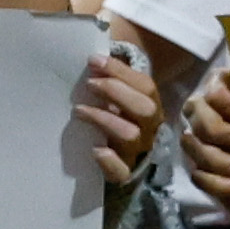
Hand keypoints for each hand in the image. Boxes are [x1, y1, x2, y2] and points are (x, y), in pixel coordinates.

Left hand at [69, 41, 164, 193]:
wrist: (115, 159)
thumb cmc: (112, 118)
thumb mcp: (117, 96)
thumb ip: (112, 77)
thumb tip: (94, 56)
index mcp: (150, 106)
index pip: (144, 86)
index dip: (121, 71)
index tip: (93, 61)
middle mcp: (149, 128)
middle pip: (144, 108)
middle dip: (116, 92)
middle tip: (89, 84)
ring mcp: (137, 151)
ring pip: (131, 135)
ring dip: (105, 119)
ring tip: (79, 111)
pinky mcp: (123, 173)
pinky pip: (121, 171)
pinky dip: (110, 161)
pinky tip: (97, 150)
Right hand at [180, 68, 229, 219]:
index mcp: (220, 90)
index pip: (211, 91)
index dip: (222, 101)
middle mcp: (201, 113)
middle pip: (198, 121)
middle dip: (218, 132)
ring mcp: (197, 141)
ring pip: (193, 148)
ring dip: (217, 161)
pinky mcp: (199, 167)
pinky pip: (198, 176)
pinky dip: (218, 183)